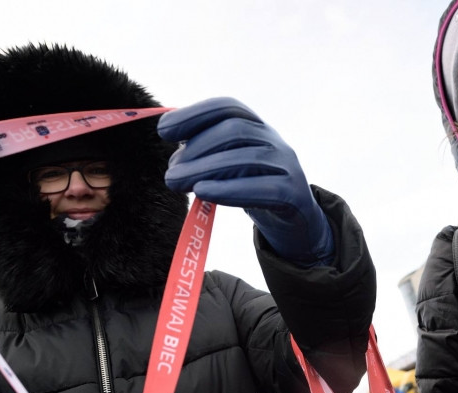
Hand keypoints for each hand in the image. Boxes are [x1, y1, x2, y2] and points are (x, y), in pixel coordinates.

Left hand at [158, 97, 333, 265]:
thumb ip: (205, 156)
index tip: (163, 130)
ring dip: (204, 168)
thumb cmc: (252, 189)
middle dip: (197, 148)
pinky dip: (229, 189)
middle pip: (235, 131)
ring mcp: (287, 165)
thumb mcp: (228, 167)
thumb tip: (174, 158)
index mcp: (256, 126)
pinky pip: (262, 188)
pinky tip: (203, 192)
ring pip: (247, 158)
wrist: (294, 221)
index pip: (228, 107)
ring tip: (176, 182)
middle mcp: (273, 139)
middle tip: (170, 172)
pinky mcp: (294, 193)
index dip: (194, 114)